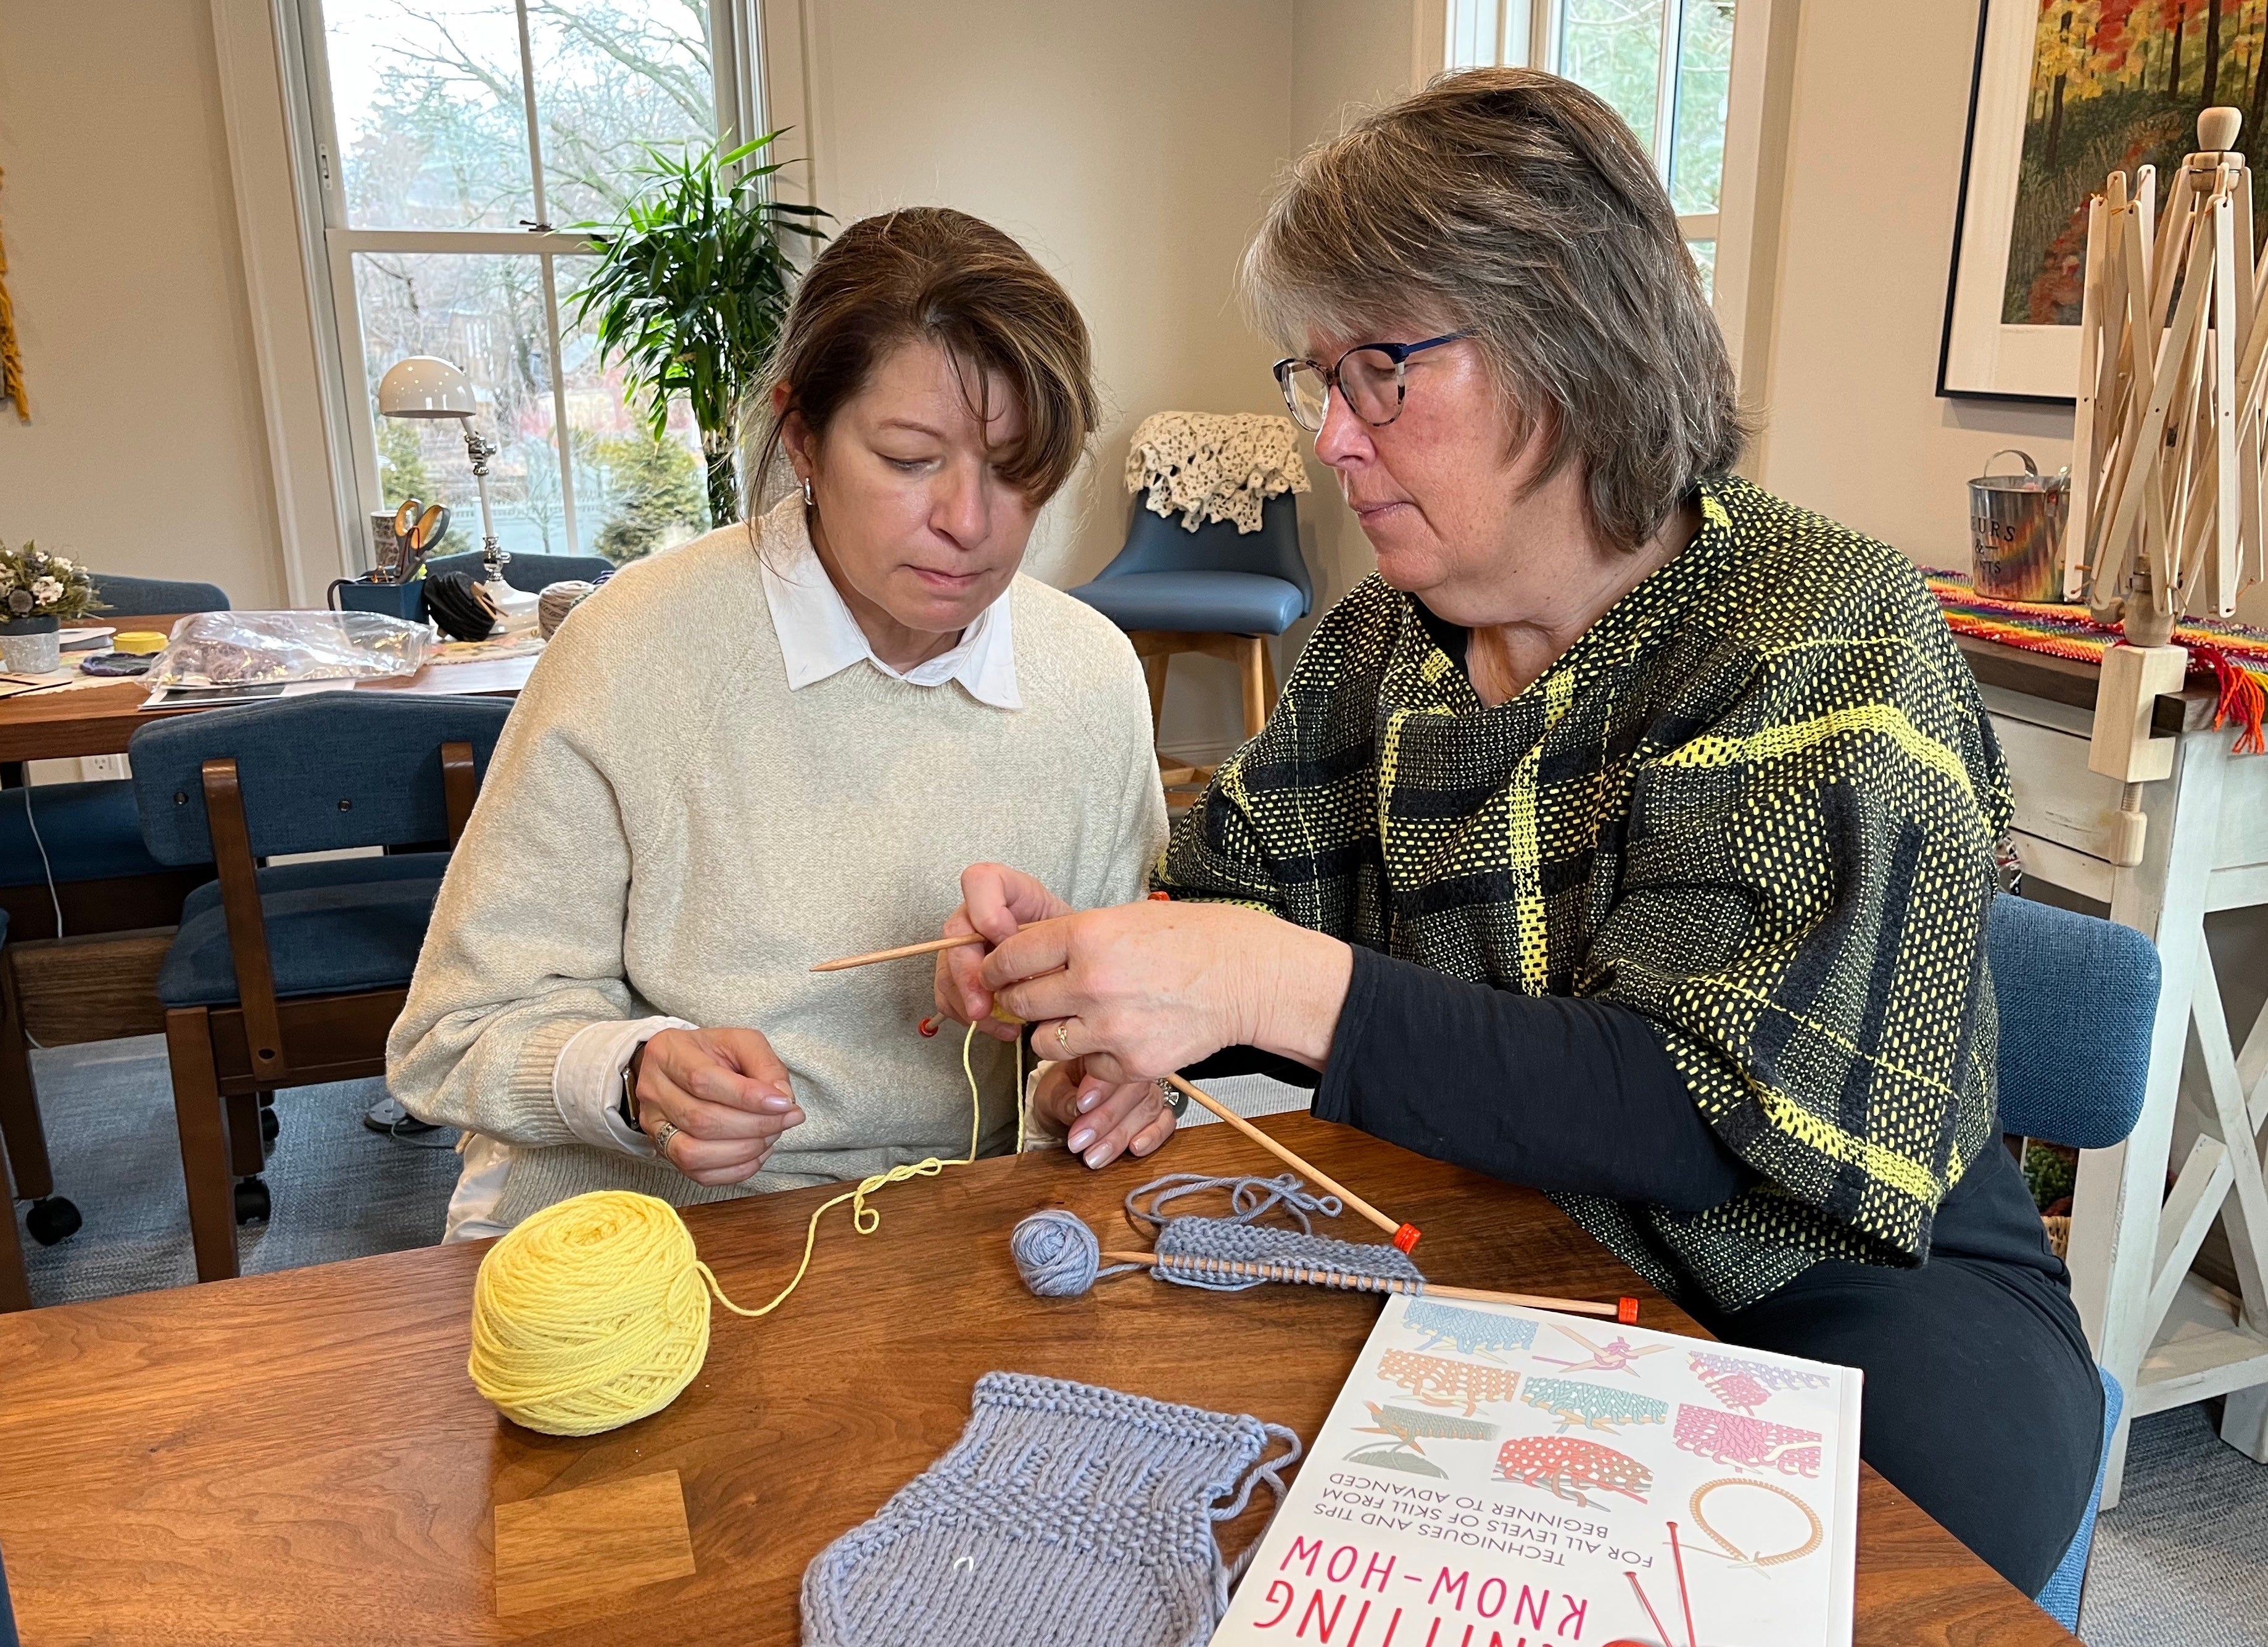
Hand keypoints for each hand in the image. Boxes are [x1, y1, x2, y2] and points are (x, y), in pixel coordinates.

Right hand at [632, 1026, 804, 1186]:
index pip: (703, 1080)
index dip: (747, 1097)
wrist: (682, 1069)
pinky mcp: (664, 1152)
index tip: (784, 1103)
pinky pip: (698, 1174)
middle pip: (701, 1120)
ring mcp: (653, 1125)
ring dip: (744, 1150)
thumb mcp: (741, 1042)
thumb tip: (782, 1099)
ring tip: (772, 1135)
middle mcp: (653, 1090)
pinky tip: (757, 1153)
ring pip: (694, 1153)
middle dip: (754, 1125)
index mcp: (667, 1052)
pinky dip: (735, 1170)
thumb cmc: (713, 1054)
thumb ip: (765, 1064)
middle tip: (787, 1119)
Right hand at [934, 862, 1074, 1041]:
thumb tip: (1020, 969)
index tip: (1009, 939)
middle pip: (954, 936)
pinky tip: (1000, 1026)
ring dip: (969, 1003)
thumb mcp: (1068, 931)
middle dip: (968, 976)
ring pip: (947, 971)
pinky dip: (970, 1016)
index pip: (978, 881)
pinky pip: (948, 996)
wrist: (1071, 959)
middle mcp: (976, 914)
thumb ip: (1045, 939)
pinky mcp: (960, 973)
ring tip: (1002, 1024)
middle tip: (984, 1006)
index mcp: (1004, 890)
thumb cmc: (1070, 941)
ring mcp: (963, 944)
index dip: (987, 912)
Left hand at [982, 899, 1352, 1083]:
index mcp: (1086, 935)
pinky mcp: (1131, 1064)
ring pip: (1044, 1043)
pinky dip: (1095, 1056)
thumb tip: (1016, 957)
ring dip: (1053, 1032)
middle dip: (1021, 1001)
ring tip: (1080, 1018)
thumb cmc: (1186, 940)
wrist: (1245, 976)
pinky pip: (1087, 1067)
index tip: (994, 973)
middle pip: (1021, 1002)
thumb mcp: (1121, 920)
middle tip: (1034, 997)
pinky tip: (1119, 1034)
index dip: (996, 967)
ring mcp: (1111, 1028)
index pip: (1010, 958)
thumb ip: (1068, 940)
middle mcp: (1092, 982)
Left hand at [1030, 1057, 1177, 1168]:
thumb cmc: (1059, 1096)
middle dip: (1104, 1121)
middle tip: (1078, 1142)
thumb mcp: (1050, 1093)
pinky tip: (1135, 1148)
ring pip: (1147, 1110)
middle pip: (1133, 1091)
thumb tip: (1076, 1108)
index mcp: (1105, 1054)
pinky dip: (1153, 1135)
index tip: (1080, 1107)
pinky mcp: (1156, 1113)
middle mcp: (1133, 1070)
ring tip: (1093, 1155)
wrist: (1063, 1113)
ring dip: (1120, 1136)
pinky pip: (1165, 1122)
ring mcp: (1148, 1091)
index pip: (1113, 1066)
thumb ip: (1062, 1099)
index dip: (1100, 1089)